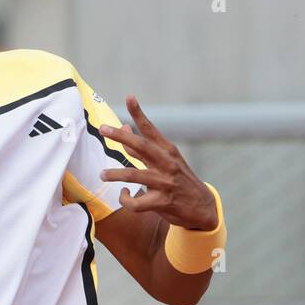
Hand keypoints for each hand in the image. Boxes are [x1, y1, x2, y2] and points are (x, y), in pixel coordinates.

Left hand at [98, 96, 216, 230]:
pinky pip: (136, 203)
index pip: (150, 129)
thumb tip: (123, 125)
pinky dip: (125, 199)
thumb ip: (141, 147)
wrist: (202, 207)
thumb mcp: (165, 161)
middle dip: (121, 136)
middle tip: (103, 128)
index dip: (139, 113)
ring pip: (134, 175)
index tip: (130, 97)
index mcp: (167, 150)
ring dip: (115, 174)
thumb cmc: (178, 180)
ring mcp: (165, 183)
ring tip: (102, 174)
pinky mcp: (162, 202)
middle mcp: (167, 163)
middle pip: (142, 146)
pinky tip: (124, 195)